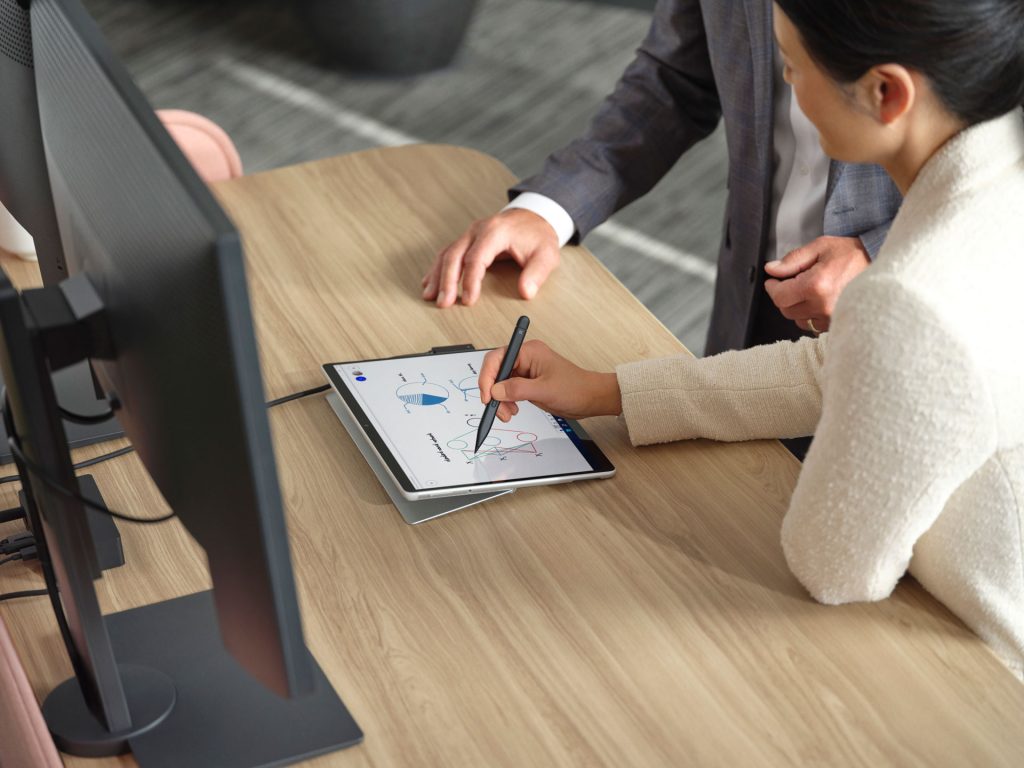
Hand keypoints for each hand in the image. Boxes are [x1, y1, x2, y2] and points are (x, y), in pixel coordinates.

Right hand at [422, 208, 560, 307]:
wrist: (534, 217)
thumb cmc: (538, 236)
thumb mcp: (546, 255)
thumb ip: (536, 274)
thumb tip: (526, 292)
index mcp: (496, 232)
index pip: (476, 258)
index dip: (470, 281)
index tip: (468, 300)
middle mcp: (478, 230)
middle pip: (454, 255)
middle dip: (447, 281)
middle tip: (443, 302)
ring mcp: (470, 233)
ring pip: (447, 253)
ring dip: (437, 276)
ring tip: (430, 296)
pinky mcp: (468, 239)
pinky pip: (448, 252)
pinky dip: (438, 268)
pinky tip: (430, 282)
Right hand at [478, 340, 621, 421]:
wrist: (590, 399)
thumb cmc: (575, 388)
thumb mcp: (545, 390)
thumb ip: (518, 389)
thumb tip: (495, 391)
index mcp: (529, 352)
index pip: (497, 358)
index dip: (487, 377)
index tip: (487, 396)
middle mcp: (524, 359)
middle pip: (495, 372)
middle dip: (493, 392)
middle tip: (496, 409)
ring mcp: (525, 371)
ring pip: (500, 384)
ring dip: (499, 400)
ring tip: (508, 414)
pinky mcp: (527, 383)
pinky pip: (508, 391)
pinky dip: (506, 402)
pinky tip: (512, 411)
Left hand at [763, 236, 870, 332]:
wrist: (884, 267)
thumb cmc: (854, 255)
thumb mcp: (821, 247)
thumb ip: (793, 260)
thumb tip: (772, 269)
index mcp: (816, 286)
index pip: (779, 297)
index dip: (772, 288)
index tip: (774, 280)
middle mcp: (823, 306)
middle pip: (786, 310)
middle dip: (784, 295)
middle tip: (791, 282)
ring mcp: (831, 318)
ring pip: (798, 319)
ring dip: (797, 306)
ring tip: (809, 290)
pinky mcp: (838, 324)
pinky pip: (814, 325)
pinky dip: (811, 314)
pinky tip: (819, 300)